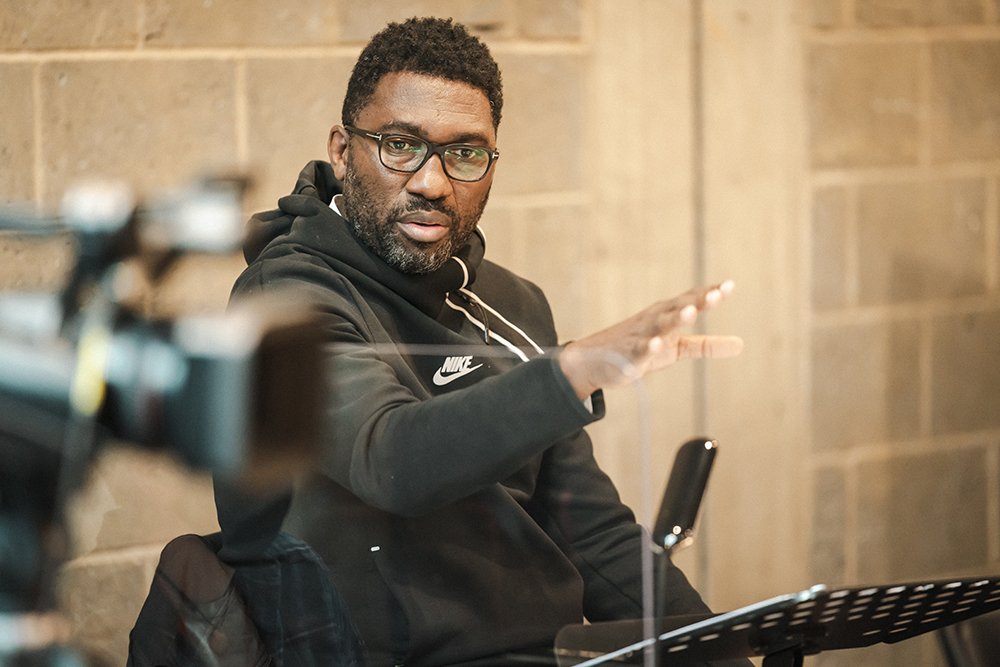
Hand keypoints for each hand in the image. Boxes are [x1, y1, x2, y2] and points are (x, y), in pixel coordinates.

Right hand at [558, 280, 743, 398]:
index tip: (730, 286)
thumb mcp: (677, 349)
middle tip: (717, 294)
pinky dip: (648, 347)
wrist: (593, 360)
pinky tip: (657, 345)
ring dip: (676, 318)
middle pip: (679, 308)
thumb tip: (740, 345)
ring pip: (660, 325)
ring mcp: (641, 336)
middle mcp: (655, 320)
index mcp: (668, 315)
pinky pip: (639, 350)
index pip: (692, 300)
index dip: (710, 294)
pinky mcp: (628, 355)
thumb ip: (707, 346)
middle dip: (698, 301)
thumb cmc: (640, 349)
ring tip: (691, 312)